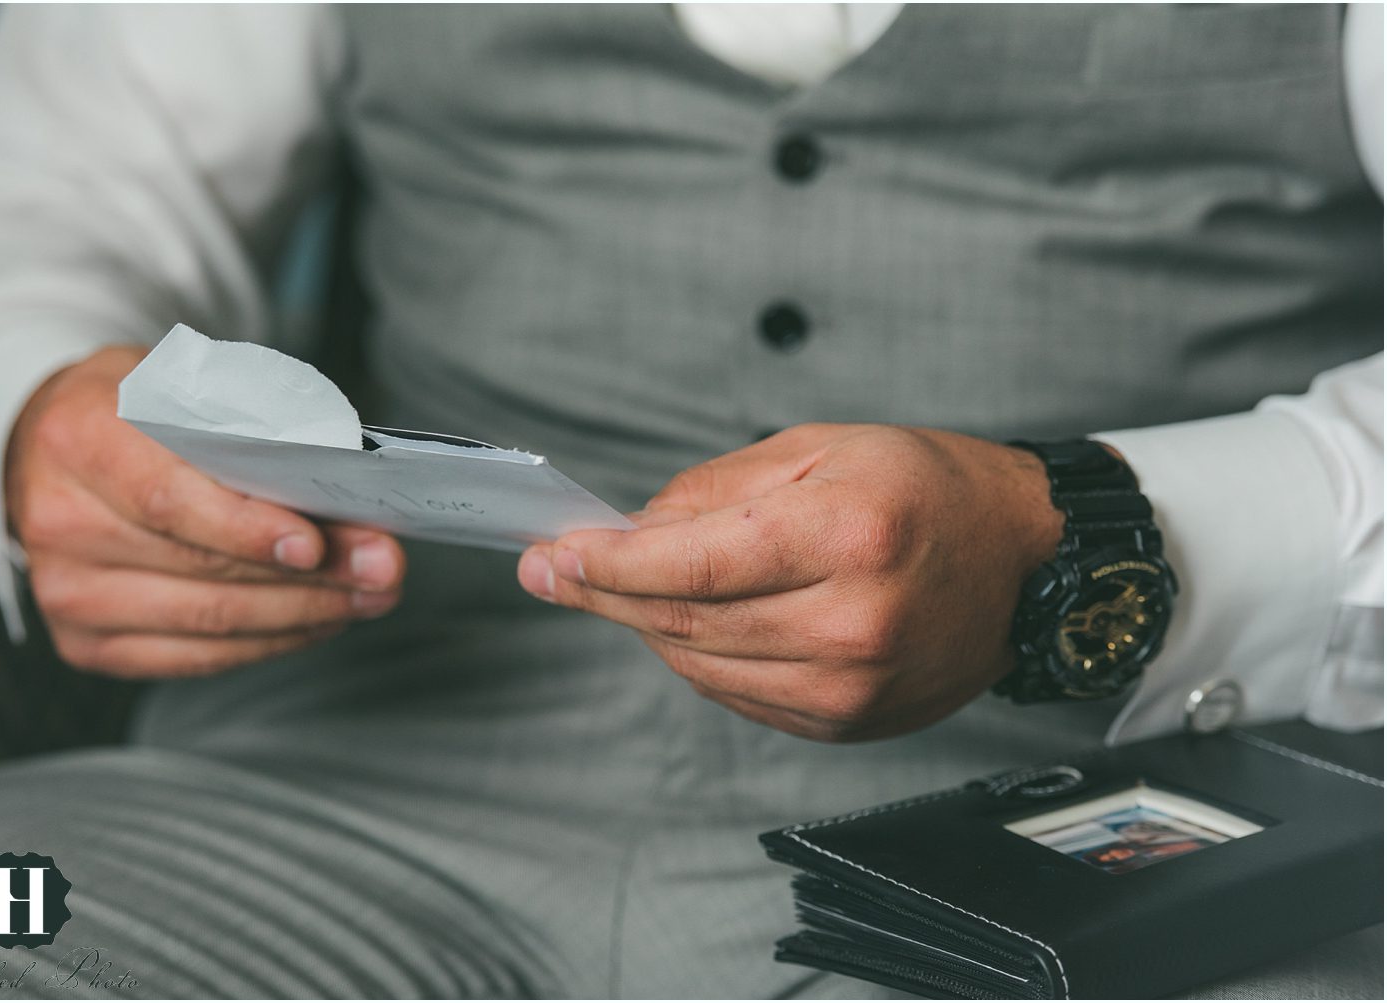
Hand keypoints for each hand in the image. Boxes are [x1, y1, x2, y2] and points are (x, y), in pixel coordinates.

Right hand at [5, 345, 406, 677]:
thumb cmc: (140, 411)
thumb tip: (339, 483)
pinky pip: (196, 657)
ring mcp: (70, 592)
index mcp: (81, 440)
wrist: (50, 448)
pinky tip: (319, 620)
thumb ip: (254, 428)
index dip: (248, 530)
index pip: (171, 500)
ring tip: (368, 596)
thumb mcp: (189, 385)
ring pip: (209, 622)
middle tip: (382, 569)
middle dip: (311, 576)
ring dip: (305, 614)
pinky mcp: (87, 644)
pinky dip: (270, 641)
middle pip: (203, 569)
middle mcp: (62, 522)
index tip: (318, 543)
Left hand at [517, 424, 1062, 740]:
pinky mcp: (847, 724)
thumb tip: (634, 531)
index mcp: (847, 536)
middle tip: (551, 572)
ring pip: (700, 665)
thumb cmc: (929, 489)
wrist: (1023, 563)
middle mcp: (850, 624)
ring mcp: (849, 688)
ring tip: (626, 585)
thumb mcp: (821, 449)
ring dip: (646, 625)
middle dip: (604, 594)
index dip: (609, 564)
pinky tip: (691, 621)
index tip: (554, 554)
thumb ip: (716, 491)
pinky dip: (697, 657)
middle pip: (684, 622)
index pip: (693, 566)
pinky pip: (736, 695)